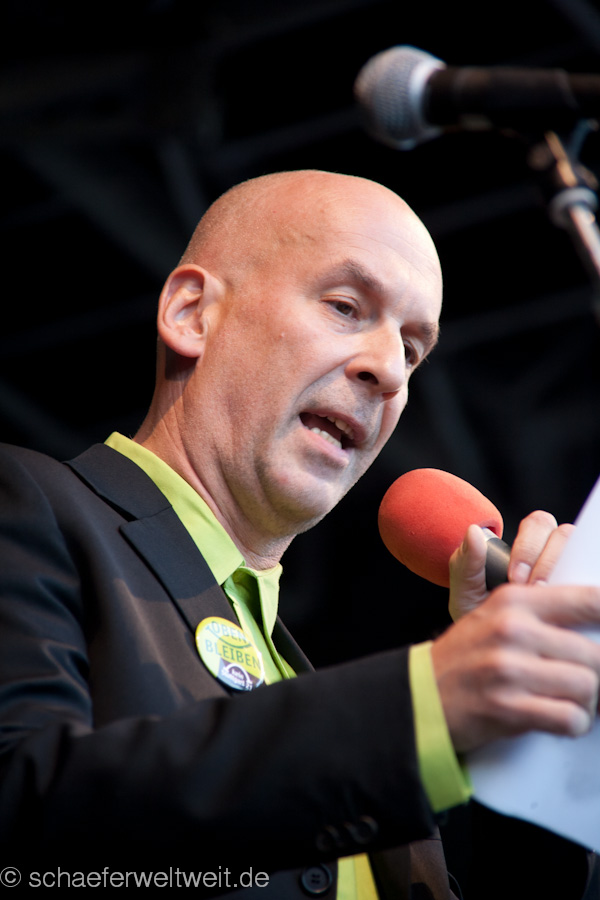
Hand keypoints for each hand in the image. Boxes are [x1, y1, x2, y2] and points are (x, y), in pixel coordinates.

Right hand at [431, 580, 599, 752]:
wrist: (421, 694)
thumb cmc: (466, 657)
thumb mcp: (495, 614)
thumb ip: (543, 611)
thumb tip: (597, 617)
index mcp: (514, 600)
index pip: (588, 600)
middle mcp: (512, 629)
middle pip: (593, 653)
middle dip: (594, 675)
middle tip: (580, 684)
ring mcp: (508, 668)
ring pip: (587, 686)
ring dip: (586, 703)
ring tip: (568, 702)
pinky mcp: (507, 706)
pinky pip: (569, 718)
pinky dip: (573, 724)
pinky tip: (560, 720)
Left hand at [448, 510, 574, 620]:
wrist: (492, 649)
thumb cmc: (478, 613)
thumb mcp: (466, 591)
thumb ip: (466, 562)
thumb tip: (472, 531)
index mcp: (524, 544)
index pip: (538, 524)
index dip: (529, 547)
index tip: (514, 576)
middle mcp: (551, 552)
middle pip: (563, 536)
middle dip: (545, 562)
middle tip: (529, 589)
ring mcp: (567, 570)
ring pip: (578, 555)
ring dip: (560, 575)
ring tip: (542, 600)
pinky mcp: (576, 591)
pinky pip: (584, 581)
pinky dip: (575, 591)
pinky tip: (558, 608)